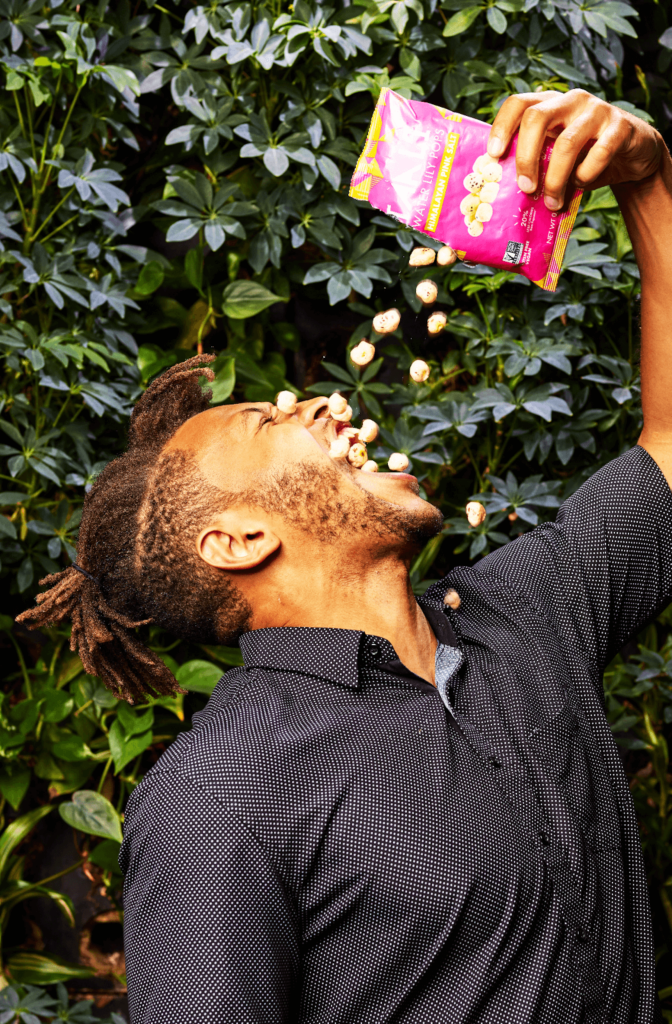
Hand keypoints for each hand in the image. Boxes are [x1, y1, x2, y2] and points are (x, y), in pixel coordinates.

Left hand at [487, 89, 665, 210]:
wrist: (632, 156)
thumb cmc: (585, 158)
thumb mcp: (555, 157)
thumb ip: (536, 163)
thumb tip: (504, 192)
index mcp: (550, 104)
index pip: (518, 103)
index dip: (502, 127)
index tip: (493, 155)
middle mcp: (571, 100)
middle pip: (536, 118)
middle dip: (526, 158)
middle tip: (525, 188)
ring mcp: (597, 110)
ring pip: (566, 143)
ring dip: (555, 179)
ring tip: (553, 202)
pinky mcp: (620, 126)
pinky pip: (598, 153)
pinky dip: (586, 175)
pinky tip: (582, 183)